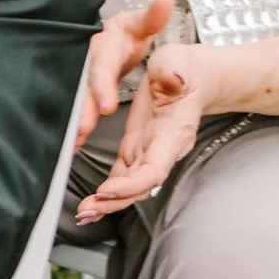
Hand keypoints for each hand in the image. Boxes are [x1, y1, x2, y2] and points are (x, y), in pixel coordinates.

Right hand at [75, 0, 172, 143]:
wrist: (114, 38)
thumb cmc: (127, 33)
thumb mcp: (142, 23)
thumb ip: (154, 16)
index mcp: (105, 41)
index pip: (102, 62)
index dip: (102, 84)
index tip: (107, 106)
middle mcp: (89, 58)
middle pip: (83, 84)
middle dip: (82, 108)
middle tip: (83, 130)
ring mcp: (83, 74)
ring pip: (75, 97)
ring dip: (75, 119)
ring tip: (73, 142)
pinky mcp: (81, 88)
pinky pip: (76, 106)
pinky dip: (75, 124)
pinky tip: (74, 143)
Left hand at [77, 31, 223, 224]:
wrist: (194, 76)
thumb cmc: (187, 71)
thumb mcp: (180, 64)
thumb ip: (175, 73)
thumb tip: (173, 75)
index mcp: (172, 133)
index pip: (154, 168)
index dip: (132, 184)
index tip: (106, 191)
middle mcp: (162, 148)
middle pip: (140, 184)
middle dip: (116, 201)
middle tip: (87, 210)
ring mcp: (149, 149)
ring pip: (130, 183)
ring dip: (108, 201)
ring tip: (84, 213)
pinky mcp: (137, 145)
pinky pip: (123, 172)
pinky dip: (109, 188)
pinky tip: (93, 201)